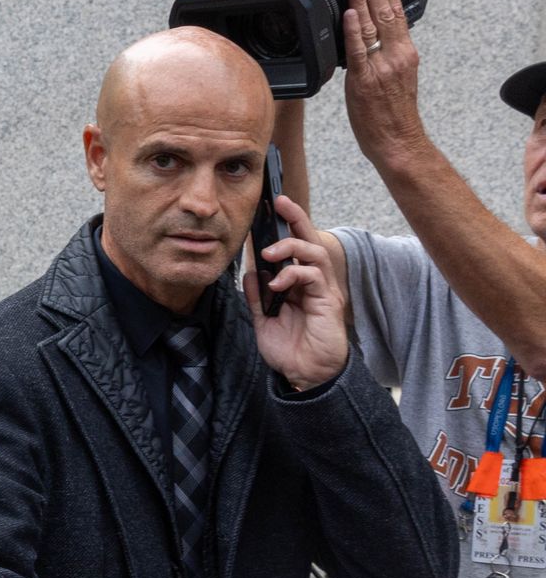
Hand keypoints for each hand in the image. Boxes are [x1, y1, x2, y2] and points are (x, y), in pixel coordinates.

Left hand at [244, 195, 347, 391]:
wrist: (304, 375)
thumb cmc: (289, 349)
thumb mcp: (264, 319)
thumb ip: (256, 296)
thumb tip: (249, 272)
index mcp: (299, 283)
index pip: (294, 247)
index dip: (284, 227)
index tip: (269, 208)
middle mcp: (314, 281)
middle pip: (310, 239)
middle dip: (296, 218)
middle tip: (280, 202)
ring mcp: (323, 289)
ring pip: (314, 252)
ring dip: (290, 247)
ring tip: (268, 253)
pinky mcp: (328, 300)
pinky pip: (313, 275)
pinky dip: (293, 273)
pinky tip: (277, 284)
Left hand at [343, 0, 426, 167]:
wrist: (398, 140)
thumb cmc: (394, 114)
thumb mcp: (396, 78)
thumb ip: (386, 56)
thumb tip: (371, 40)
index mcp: (405, 53)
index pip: (399, 13)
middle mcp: (396, 55)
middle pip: (387, 13)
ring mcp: (381, 66)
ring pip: (372, 26)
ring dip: (363, 0)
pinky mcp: (365, 80)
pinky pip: (358, 50)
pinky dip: (354, 30)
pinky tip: (350, 12)